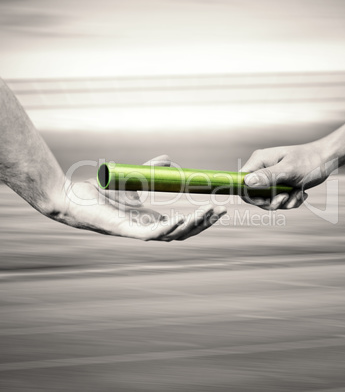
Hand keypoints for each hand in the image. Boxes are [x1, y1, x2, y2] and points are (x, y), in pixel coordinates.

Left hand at [53, 155, 226, 240]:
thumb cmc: (99, 192)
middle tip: (221, 211)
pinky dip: (169, 229)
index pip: (182, 225)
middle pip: (183, 233)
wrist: (71, 196)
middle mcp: (147, 229)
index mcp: (150, 220)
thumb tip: (170, 160)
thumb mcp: (134, 179)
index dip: (201, 219)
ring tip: (209, 212)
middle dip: (204, 224)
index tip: (217, 207)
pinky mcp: (125, 231)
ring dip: (193, 225)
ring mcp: (137, 232)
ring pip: (173, 235)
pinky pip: (152, 234)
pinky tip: (183, 218)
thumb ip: (152, 171)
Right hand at [241, 142, 332, 209]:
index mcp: (259, 161)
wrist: (327, 159)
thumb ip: (267, 176)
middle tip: (284, 199)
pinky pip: (278, 199)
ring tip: (297, 195)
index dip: (249, 195)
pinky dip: (290, 201)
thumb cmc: (309, 160)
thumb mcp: (288, 170)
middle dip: (270, 201)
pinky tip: (301, 194)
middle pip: (254, 194)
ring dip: (283, 202)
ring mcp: (271, 177)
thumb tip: (246, 183)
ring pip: (268, 200)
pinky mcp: (280, 184)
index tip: (264, 200)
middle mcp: (262, 169)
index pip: (241, 181)